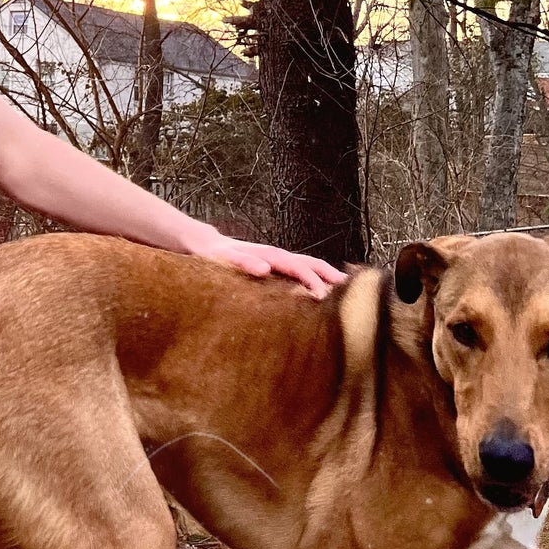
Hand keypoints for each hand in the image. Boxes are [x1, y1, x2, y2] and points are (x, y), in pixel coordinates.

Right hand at [189, 230, 347, 299]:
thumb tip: (302, 304)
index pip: (309, 265)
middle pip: (301, 262)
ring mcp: (247, 252)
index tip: (352, 290)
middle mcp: (266, 254)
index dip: (330, 275)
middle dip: (323, 276)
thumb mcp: (256, 276)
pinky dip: (253, 263)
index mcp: (275, 261)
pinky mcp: (225, 255)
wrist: (196, 244)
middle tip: (340, 293)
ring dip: (299, 271)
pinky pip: (240, 259)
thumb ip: (276, 285)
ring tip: (317, 288)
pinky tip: (263, 270)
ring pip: (278, 259)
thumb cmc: (230, 266)